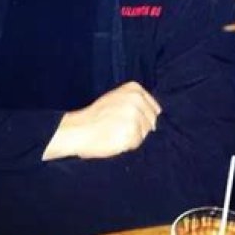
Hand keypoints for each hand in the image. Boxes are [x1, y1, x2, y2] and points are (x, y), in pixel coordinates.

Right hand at [43, 81, 160, 159]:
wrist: (78, 129)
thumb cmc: (95, 116)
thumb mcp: (116, 98)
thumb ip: (135, 101)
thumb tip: (156, 114)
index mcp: (134, 89)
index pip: (154, 109)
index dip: (143, 118)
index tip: (127, 120)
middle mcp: (137, 100)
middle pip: (152, 122)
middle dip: (139, 128)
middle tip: (118, 127)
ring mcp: (135, 117)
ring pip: (145, 133)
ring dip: (133, 137)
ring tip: (115, 132)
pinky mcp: (132, 133)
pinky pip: (137, 144)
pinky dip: (128, 145)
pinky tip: (115, 139)